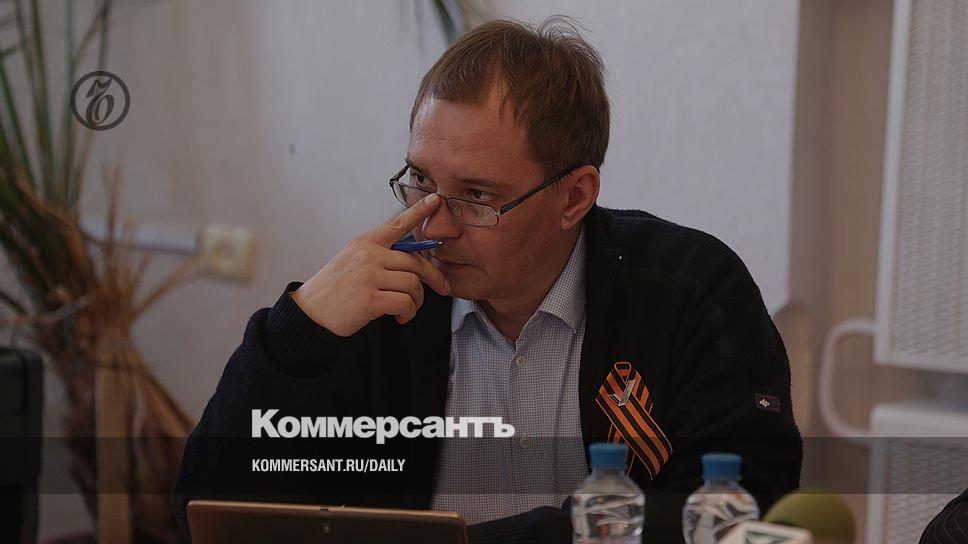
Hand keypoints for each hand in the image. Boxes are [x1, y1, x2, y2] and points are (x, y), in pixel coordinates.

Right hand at [292, 193, 449, 336]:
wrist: (311, 312)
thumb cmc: (334, 289)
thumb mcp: (352, 261)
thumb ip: (378, 255)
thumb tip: (412, 258)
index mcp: (365, 243)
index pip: (397, 224)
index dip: (419, 212)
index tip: (436, 201)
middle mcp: (368, 255)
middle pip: (416, 261)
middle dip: (434, 276)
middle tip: (441, 287)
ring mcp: (369, 276)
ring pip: (413, 284)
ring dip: (417, 300)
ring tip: (408, 308)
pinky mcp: (370, 299)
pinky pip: (405, 303)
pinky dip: (408, 313)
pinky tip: (400, 318)